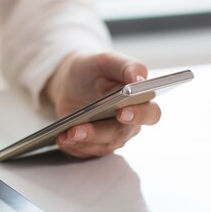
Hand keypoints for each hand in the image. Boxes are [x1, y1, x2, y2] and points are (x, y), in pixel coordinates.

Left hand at [44, 52, 160, 157]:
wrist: (70, 81)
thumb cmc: (92, 69)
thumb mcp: (106, 60)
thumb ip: (127, 66)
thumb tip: (140, 79)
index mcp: (140, 101)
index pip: (150, 113)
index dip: (139, 115)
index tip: (122, 113)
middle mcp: (129, 123)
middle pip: (120, 134)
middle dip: (98, 133)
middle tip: (78, 129)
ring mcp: (111, 136)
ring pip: (102, 146)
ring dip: (82, 142)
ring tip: (65, 134)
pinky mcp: (94, 144)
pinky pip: (86, 151)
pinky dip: (73, 147)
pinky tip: (61, 138)